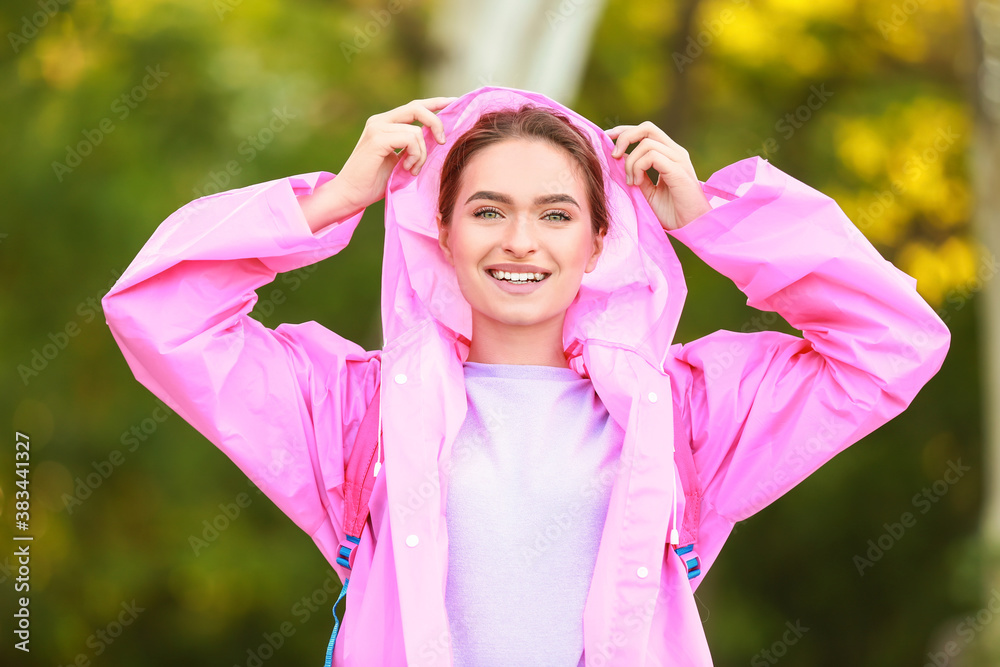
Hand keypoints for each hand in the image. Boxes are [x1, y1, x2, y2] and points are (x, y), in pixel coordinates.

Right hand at [300, 96, 455, 231]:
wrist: (349, 194)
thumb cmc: (374, 183)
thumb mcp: (400, 161)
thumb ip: (413, 147)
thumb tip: (436, 140)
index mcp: (385, 124)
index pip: (415, 106)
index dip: (436, 103)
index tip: (454, 102)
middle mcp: (380, 121)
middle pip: (418, 108)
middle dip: (436, 123)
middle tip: (441, 143)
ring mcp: (377, 128)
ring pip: (416, 131)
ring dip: (421, 154)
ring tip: (411, 169)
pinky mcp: (377, 138)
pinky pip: (410, 139)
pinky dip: (414, 156)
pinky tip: (406, 168)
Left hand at [606, 121, 711, 230]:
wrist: (692, 227)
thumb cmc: (672, 212)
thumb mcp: (647, 191)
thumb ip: (636, 173)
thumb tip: (618, 158)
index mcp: (669, 154)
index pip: (646, 131)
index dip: (625, 131)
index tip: (608, 138)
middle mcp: (675, 152)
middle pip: (647, 128)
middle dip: (625, 136)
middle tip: (614, 155)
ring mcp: (678, 159)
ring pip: (646, 143)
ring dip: (631, 162)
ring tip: (631, 182)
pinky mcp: (678, 170)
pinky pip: (652, 156)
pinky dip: (638, 168)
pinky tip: (637, 183)